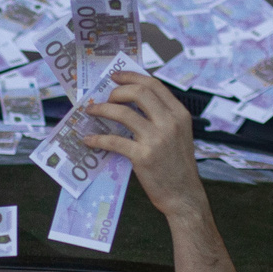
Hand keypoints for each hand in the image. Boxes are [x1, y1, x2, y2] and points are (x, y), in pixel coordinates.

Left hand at [81, 72, 206, 219]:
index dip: (132, 76)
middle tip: (106, 97)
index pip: (154, 85)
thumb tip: (130, 104)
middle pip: (138, 92)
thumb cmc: (177, 166)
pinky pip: (113, 141)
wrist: (184, 195)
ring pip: (122, 112)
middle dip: (117, 91)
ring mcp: (156, 139)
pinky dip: (97, 139)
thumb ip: (162, 117)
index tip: (115, 76)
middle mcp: (170, 122)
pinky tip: (88, 140)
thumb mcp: (179, 135)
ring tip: (91, 111)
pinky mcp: (143, 156)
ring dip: (102, 109)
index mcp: (180, 114)